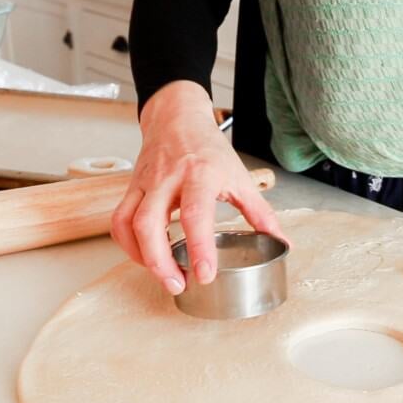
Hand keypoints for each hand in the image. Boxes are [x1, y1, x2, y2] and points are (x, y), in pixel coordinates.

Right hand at [111, 81, 285, 294]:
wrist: (176, 118)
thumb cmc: (208, 148)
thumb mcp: (240, 176)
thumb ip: (261, 213)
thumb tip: (282, 242)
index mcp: (201, 174)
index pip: (195, 214)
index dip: (199, 247)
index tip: (205, 274)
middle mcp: (168, 179)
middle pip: (150, 224)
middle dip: (160, 261)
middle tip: (179, 285)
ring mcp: (146, 183)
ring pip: (129, 224)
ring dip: (142, 257)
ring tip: (164, 277)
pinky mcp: (132, 188)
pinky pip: (120, 220)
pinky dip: (128, 245)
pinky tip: (146, 258)